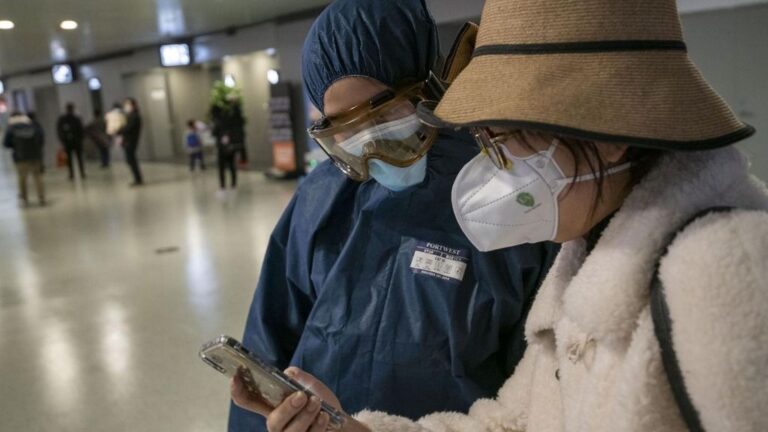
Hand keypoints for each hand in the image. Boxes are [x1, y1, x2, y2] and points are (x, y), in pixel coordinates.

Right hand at [231, 367, 348, 431]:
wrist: (341, 422)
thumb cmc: (319, 403)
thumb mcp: (309, 385)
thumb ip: (297, 378)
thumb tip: (288, 373)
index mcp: (271, 406)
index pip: (247, 400)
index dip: (238, 390)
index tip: (236, 377)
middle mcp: (277, 424)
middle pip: (272, 422)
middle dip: (287, 409)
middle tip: (302, 396)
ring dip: (305, 416)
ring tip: (317, 403)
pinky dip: (317, 426)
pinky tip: (324, 416)